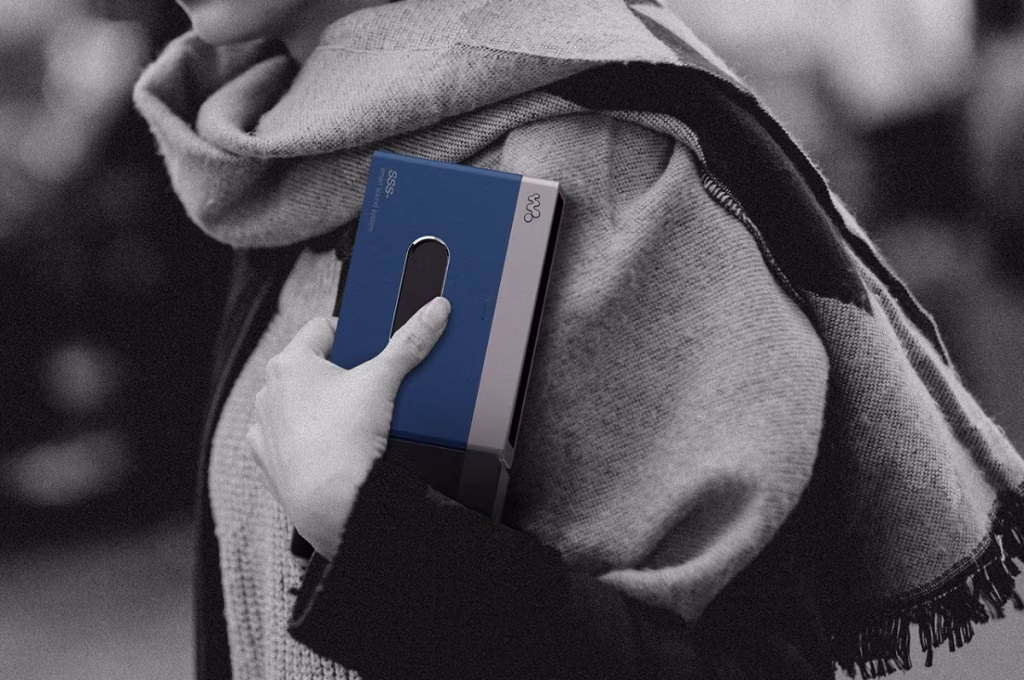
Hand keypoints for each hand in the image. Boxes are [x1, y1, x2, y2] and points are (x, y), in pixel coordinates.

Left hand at [247, 296, 450, 559]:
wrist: (332, 506)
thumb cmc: (345, 442)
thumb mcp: (384, 381)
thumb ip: (410, 342)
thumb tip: (434, 310)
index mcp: (289, 364)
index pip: (322, 327)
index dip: (351, 334)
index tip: (369, 348)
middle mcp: (269, 392)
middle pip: (310, 367)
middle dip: (339, 373)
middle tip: (368, 387)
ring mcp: (265, 429)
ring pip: (296, 404)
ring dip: (319, 407)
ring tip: (353, 421)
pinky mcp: (268, 460)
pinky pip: (286, 439)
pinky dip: (306, 440)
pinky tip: (331, 447)